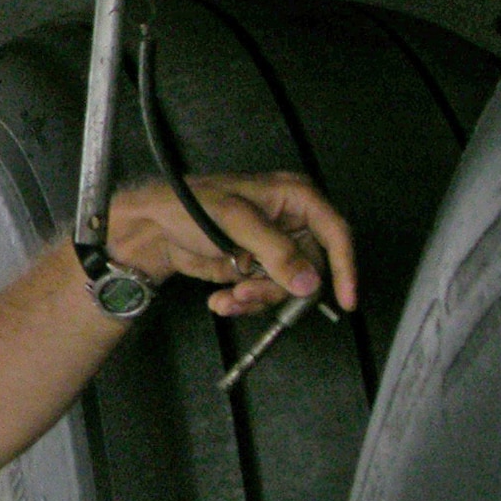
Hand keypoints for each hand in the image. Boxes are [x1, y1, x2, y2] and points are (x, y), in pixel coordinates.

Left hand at [106, 172, 358, 316]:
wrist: (154, 228)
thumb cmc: (191, 205)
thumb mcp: (236, 221)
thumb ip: (275, 251)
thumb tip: (309, 282)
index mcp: (295, 198)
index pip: (335, 233)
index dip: (345, 267)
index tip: (347, 299)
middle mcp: (291, 223)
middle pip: (310, 269)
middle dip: (279, 287)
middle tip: (247, 291)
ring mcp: (274, 249)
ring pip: (289, 287)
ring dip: (259, 298)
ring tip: (229, 297)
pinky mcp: (256, 269)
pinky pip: (266, 295)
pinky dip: (246, 303)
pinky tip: (222, 301)